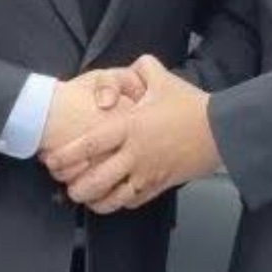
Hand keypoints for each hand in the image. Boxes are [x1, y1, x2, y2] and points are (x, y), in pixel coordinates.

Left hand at [43, 55, 220, 212]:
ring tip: (84, 196)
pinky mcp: (159, 186)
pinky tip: (111, 198)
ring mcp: (146, 174)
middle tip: (65, 184)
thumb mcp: (162, 78)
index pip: (90, 145)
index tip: (52, 159)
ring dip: (93, 200)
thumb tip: (128, 68)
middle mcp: (134, 154)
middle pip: (95, 180)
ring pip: (111, 198)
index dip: (67, 155)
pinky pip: (131, 201)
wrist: (219, 130)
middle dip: (75, 187)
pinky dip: (117, 203)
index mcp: (130, 127)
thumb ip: (141, 68)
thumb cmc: (189, 105)